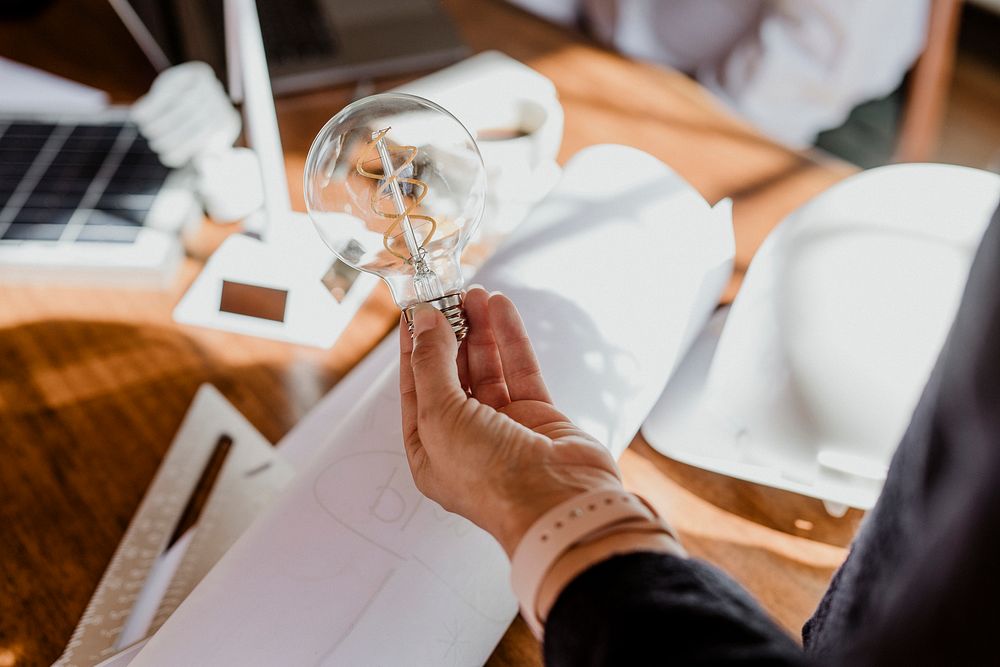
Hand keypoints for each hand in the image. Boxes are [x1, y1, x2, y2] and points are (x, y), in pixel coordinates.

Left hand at [399, 286, 623, 556]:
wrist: (556, 501)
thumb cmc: (490, 477)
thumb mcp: (441, 416)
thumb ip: (432, 364)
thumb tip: (428, 323)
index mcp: (431, 451)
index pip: (415, 389)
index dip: (414, 349)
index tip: (416, 311)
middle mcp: (465, 439)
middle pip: (452, 375)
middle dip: (449, 334)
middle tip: (449, 296)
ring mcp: (503, 427)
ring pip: (487, 368)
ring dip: (479, 330)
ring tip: (476, 294)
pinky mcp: (537, 416)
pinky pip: (520, 370)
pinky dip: (511, 340)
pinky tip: (501, 309)